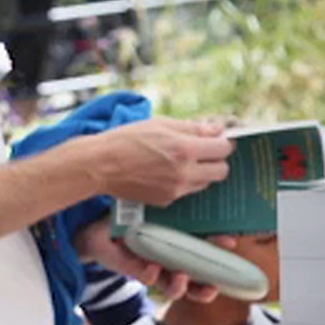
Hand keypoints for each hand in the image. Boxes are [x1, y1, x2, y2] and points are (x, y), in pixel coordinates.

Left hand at [76, 219, 226, 302]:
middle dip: (206, 289)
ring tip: (182, 277)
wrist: (98, 230)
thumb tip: (198, 192)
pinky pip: (145, 278)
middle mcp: (171, 264)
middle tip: (212, 286)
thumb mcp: (157, 214)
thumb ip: (177, 212)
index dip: (222, 256)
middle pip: (196, 285)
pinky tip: (152, 266)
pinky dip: (151, 274)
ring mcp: (153, 269)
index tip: (230, 243)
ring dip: (180, 287)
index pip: (207, 259)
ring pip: (173, 288)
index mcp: (181, 250)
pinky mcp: (133, 270)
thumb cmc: (133, 221)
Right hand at [89, 119, 234, 206]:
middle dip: (216, 160)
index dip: (222, 142)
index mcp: (185, 149)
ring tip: (181, 163)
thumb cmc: (125, 140)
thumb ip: (192, 128)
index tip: (216, 140)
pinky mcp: (166, 201)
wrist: (100, 166)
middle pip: (222, 171)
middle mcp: (185, 173)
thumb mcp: (160, 124)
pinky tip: (166, 174)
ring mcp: (176, 190)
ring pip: (205, 183)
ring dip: (201, 173)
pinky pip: (186, 192)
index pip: (224, 149)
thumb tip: (216, 129)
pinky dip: (183, 183)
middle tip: (204, 153)